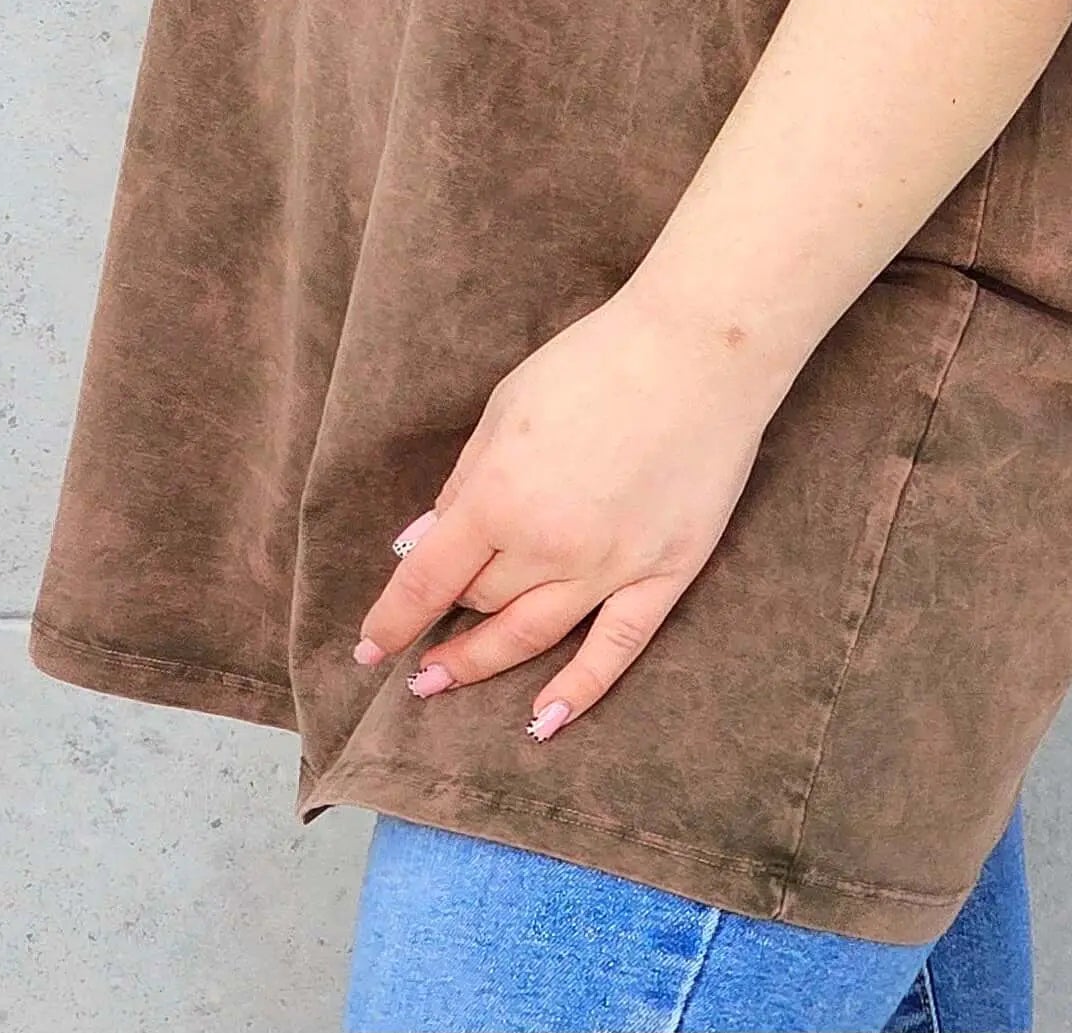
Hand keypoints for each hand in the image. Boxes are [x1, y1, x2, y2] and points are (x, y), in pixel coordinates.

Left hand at [351, 283, 786, 740]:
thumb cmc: (598, 361)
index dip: (391, 620)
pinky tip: (542, 722)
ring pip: (531, 636)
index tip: (370, 646)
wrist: (702, 348)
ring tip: (445, 683)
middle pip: (482, 601)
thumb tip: (424, 541)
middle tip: (423, 648)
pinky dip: (578, 690)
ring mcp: (610, 566)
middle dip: (448, 621)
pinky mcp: (664, 573)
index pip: (426, 580)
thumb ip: (466, 478)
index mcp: (499, 496)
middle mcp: (548, 544)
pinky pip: (616, 648)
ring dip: (482, 665)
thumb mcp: (508, 404)